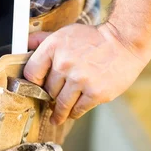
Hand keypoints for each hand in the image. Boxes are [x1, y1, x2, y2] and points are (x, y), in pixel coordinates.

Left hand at [24, 22, 147, 125]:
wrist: (125, 42)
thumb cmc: (94, 39)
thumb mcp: (66, 33)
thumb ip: (43, 40)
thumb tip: (25, 43)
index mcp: (54, 47)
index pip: (31, 73)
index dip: (32, 84)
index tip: (36, 89)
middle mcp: (65, 64)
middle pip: (48, 90)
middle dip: (50, 96)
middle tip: (52, 100)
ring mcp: (80, 80)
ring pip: (61, 104)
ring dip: (58, 112)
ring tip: (57, 116)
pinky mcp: (95, 93)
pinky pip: (77, 110)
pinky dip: (74, 113)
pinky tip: (73, 113)